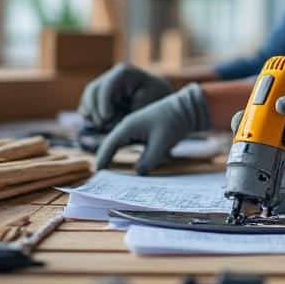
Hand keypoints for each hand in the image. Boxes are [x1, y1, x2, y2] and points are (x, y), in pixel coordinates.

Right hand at [78, 64, 172, 129]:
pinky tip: (102, 126)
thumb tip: (108, 129)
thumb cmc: (160, 107)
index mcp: (125, 73)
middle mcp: (113, 76)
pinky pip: (89, 106)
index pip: (107, 85)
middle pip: (92, 91)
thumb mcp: (147, 111)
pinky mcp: (103, 98)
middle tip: (103, 126)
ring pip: (88, 99)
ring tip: (104, 127)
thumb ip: (127, 119)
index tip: (108, 118)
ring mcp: (106, 85)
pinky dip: (92, 117)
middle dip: (95, 110)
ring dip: (92, 115)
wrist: (169, 106)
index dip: (103, 102)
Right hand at [93, 83, 210, 173]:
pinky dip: (124, 151)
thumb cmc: (174, 122)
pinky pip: (128, 141)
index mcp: (128, 126)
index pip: (110, 144)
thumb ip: (149, 160)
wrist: (187, 108)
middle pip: (111, 143)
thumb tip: (137, 172)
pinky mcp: (142, 129)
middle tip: (100, 176)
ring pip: (119, 142)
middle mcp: (128, 125)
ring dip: (113, 154)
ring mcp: (135, 126)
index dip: (103, 159)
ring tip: (110, 172)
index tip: (97, 172)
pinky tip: (128, 162)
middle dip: (105, 158)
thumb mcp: (162, 144)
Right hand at [229, 69, 284, 154]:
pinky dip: (284, 153)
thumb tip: (279, 105)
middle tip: (274, 135)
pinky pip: (279, 150)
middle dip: (258, 129)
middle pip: (256, 116)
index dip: (256, 104)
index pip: (263, 90)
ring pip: (265, 136)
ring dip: (275, 143)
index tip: (259, 116)